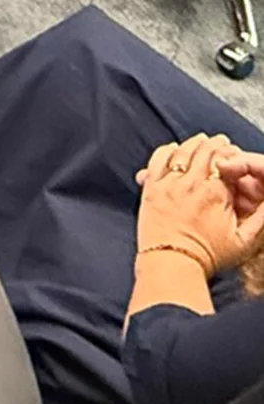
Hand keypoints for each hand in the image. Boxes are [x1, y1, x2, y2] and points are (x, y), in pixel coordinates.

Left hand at [138, 134, 263, 275]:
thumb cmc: (207, 256)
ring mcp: (169, 183)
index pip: (225, 161)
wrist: (172, 262)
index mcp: (216, 194)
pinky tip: (172, 148)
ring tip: (200, 140)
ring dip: (192, 143)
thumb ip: (260, 218)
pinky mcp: (151, 187)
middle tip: (220, 140)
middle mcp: (191, 183)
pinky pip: (157, 160)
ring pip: (181, 152)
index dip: (230, 153)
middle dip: (214, 144)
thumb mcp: (243, 241)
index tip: (234, 150)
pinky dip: (166, 150)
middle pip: (203, 152)